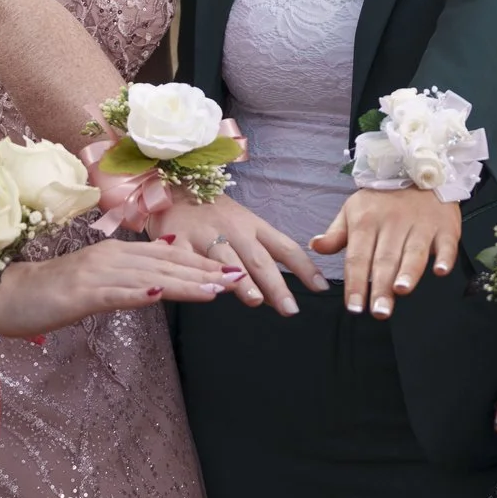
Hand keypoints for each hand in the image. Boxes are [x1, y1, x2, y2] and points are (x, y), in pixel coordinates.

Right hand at [0, 235, 241, 335]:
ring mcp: (95, 274)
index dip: (201, 261)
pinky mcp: (80, 294)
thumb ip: (130, 271)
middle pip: (165, 263)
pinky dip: (140, 293)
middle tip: (238, 277)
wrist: (5, 295)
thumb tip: (166, 263)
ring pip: (148, 277)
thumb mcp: (98, 279)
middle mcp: (110, 257)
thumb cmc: (50, 291)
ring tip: (216, 288)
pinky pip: (116, 293)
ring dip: (184, 282)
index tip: (231, 268)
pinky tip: (161, 293)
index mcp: (115, 252)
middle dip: (204, 270)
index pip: (167, 255)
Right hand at [160, 195, 325, 314]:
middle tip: (290, 308)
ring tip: (256, 300)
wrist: (175, 189)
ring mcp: (206, 234)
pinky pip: (190, 260)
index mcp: (254, 226)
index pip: (285, 247)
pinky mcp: (179, 240)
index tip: (321, 288)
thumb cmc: (215, 214)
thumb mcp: (244, 227)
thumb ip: (262, 259)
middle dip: (276, 284)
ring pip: (226, 259)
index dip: (304, 267)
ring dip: (241, 281)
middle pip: (258, 258)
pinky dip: (199, 273)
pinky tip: (208, 289)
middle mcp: (234, 230)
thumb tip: (279, 298)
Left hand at [313, 187, 461, 317]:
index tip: (354, 307)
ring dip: (408, 272)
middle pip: (385, 260)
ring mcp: (420, 225)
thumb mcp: (353, 210)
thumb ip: (336, 233)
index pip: (358, 257)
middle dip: (381, 288)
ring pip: (414, 252)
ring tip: (401, 290)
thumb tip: (316, 246)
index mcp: (366, 221)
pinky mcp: (445, 226)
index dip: (355, 284)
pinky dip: (444, 257)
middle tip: (378, 311)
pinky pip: (446, 244)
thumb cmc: (383, 198)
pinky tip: (440, 271)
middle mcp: (393, 223)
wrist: (418, 169)